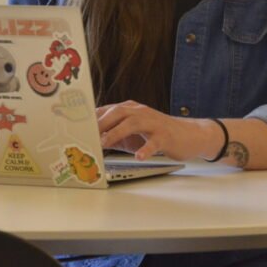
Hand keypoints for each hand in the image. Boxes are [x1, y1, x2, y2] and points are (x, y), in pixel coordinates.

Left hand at [96, 100, 211, 160]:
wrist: (189, 135)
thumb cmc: (157, 134)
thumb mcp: (133, 134)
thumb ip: (114, 136)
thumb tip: (93, 143)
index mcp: (131, 110)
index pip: (107, 110)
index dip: (91, 117)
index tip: (76, 126)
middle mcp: (141, 112)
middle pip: (118, 112)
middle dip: (101, 122)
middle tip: (86, 134)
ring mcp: (154, 123)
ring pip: (133, 123)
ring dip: (116, 132)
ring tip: (105, 143)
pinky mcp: (165, 136)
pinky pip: (154, 142)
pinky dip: (145, 149)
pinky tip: (139, 156)